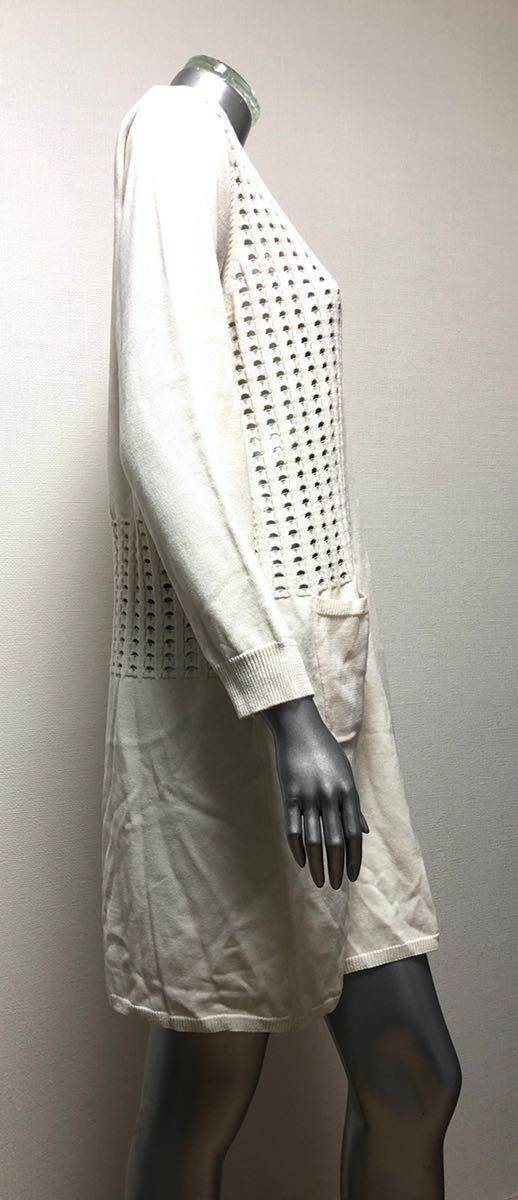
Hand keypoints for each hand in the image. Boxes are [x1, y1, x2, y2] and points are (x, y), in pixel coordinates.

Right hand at [260, 697, 368, 888]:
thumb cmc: (325, 751)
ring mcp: (309, 796)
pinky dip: (297, 848)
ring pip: (314, 839)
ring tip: (319, 881)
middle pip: (335, 840)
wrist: (299, 728)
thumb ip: (354, 806)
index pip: (353, 834)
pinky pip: (293, 828)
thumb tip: (364, 831)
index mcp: (348, 792)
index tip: (352, 877)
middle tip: (335, 886)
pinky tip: (302, 862)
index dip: (354, 858)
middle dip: (337, 867)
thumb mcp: (346, 775)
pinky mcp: (290, 795)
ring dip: (318, 864)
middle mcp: (331, 796)